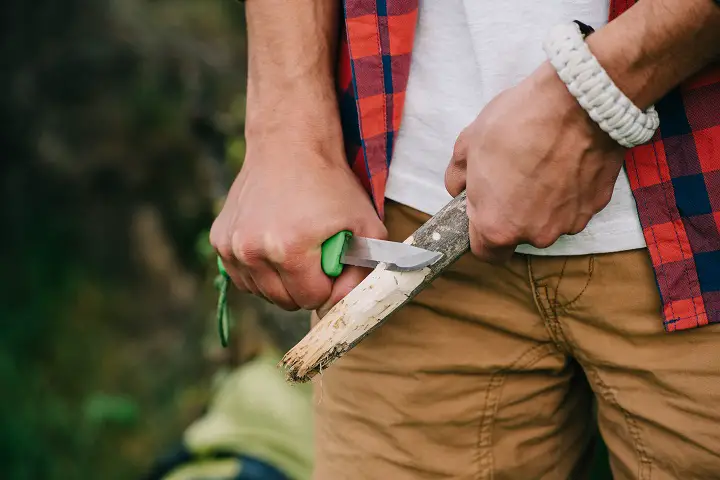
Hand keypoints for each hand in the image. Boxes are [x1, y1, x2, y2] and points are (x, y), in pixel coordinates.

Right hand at [210, 135, 385, 313]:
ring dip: (280, 280)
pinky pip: (241, 275)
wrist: (289, 144)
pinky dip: (258, 269)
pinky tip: (272, 244)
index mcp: (289, 251)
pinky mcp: (219, 239)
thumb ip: (364, 270)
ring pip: (260, 292)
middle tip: (314, 256)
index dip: (328, 284)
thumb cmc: (331, 183)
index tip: (332, 261)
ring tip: (293, 248)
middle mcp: (253, 252)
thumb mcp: (365, 224)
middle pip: (284, 301)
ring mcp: (232, 246)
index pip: (312, 299)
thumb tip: (345, 305)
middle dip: (304, 286)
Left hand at [445, 62, 625, 261]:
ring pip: (548, 219)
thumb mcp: (468, 144)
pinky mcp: (596, 204)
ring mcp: (569, 222)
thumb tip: (458, 188)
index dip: (480, 231)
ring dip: (542, 200)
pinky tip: (564, 160)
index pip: (485, 252)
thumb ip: (457, 176)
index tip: (482, 209)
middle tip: (512, 175)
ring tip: (541, 162)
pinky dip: (568, 189)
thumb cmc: (518, 123)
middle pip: (519, 233)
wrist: (579, 102)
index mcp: (498, 227)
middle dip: (513, 211)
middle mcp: (535, 234)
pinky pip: (574, 204)